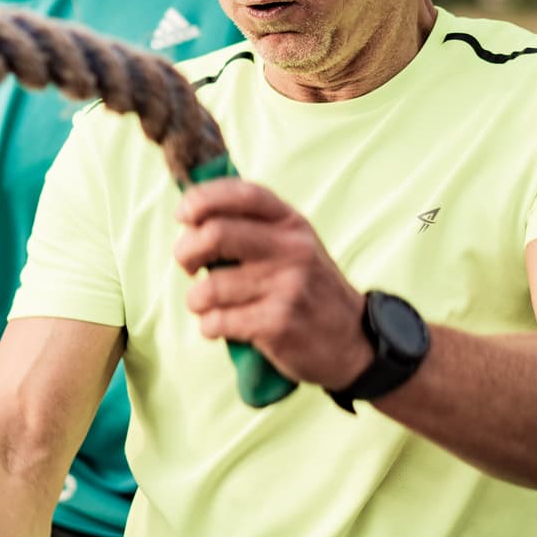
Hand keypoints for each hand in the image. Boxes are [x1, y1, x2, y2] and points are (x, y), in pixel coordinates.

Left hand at [174, 178, 370, 389]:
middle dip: (185, 252)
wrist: (354, 342)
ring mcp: (286, 287)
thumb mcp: (295, 245)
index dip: (202, 199)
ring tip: (207, 305)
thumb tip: (191, 215)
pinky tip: (220, 326)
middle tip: (188, 266)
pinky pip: (217, 321)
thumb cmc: (308, 289)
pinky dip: (208, 326)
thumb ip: (254, 226)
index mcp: (292, 223)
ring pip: (209, 286)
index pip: (242, 194)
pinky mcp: (278, 324)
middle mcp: (292, 249)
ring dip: (196, 300)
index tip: (183, 216)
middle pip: (215, 234)